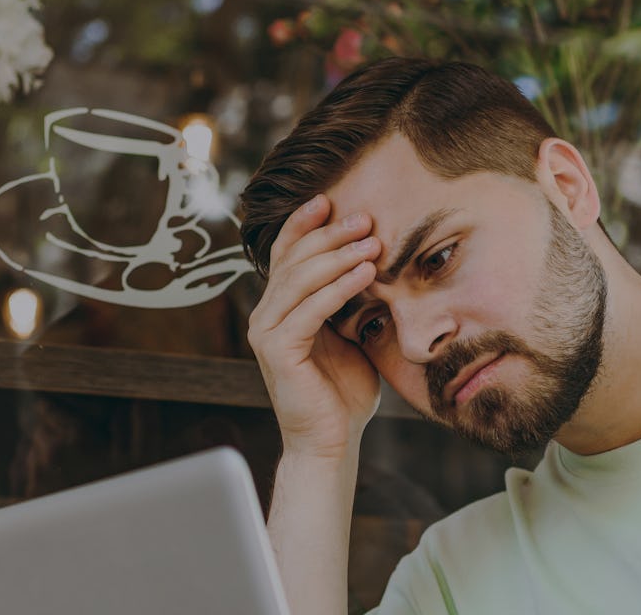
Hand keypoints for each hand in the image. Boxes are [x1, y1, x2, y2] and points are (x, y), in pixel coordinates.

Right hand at [247, 194, 383, 458]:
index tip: (330, 199)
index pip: (287, 254)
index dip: (303, 224)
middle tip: (364, 217)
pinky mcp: (277, 351)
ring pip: (300, 279)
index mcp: (281, 308)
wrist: (332, 441)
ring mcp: (267, 332)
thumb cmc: (345, 390)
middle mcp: (266, 315)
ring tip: (373, 241)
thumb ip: (351, 300)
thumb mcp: (352, 333)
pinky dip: (339, 288)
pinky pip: (309, 309)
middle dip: (329, 234)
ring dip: (338, 256)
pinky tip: (366, 274)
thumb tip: (375, 259)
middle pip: (294, 260)